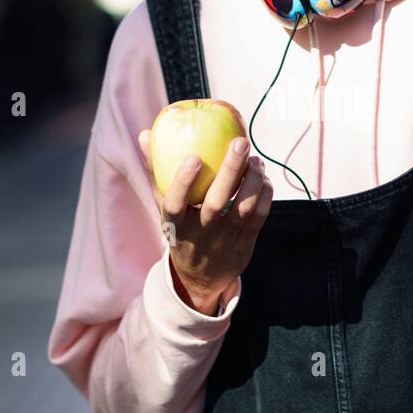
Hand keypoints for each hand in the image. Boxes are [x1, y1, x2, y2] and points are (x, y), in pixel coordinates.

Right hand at [138, 131, 272, 313]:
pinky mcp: (245, 242)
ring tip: (255, 160)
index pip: (175, 204)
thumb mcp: (164, 207)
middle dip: (230, 170)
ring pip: (244, 207)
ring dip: (253, 179)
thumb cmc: (182, 228)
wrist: (201, 277)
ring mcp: (225, 239)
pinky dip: (265, 194)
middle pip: (216, 202)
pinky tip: (263, 178)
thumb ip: (156, 171)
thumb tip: (147, 134)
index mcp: (176, 224)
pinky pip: (260, 216)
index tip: (194, 158)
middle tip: (240, 142)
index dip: (184, 182)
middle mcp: (200, 233)